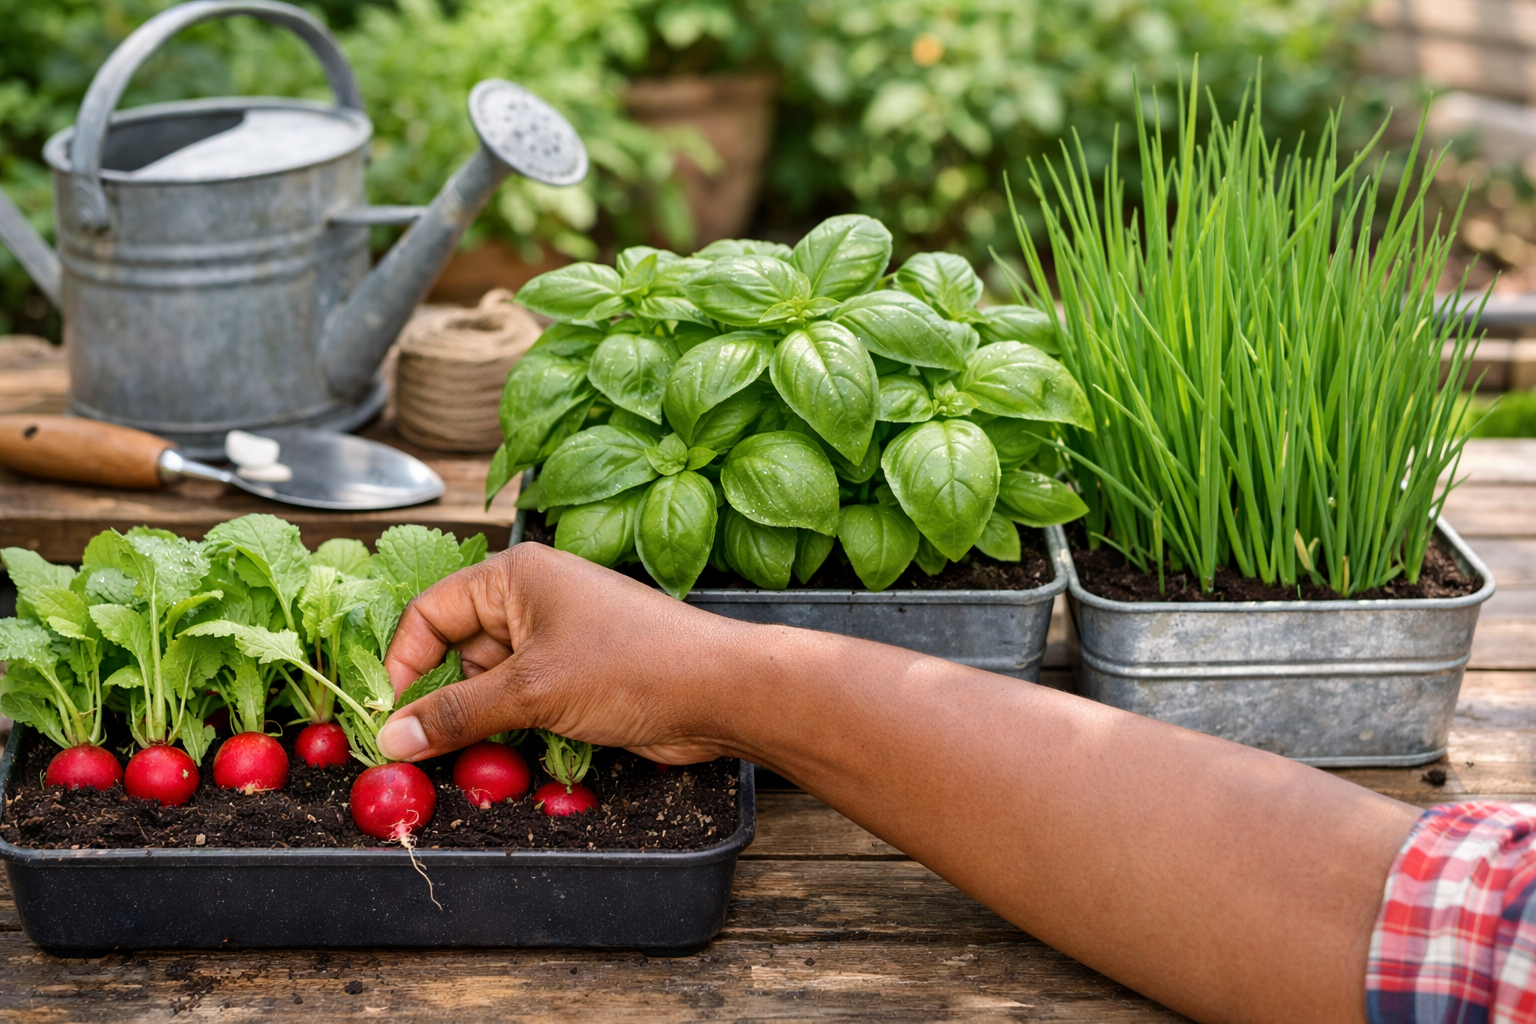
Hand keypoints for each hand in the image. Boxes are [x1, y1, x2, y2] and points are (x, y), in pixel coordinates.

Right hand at [377, 542, 742, 763]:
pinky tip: (503, 761)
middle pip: (456, 650)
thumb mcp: (532, 691)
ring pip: (488, 685)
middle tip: (422, 751)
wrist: (719, 692)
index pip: (430, 612)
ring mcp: (555, 642)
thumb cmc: (632, 666)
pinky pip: (520, 705)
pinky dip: (508, 732)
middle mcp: (532, 601)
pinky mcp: (575, 680)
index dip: (405, 663)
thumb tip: (393, 737)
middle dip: (440, 700)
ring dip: (476, 724)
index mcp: (515, 577)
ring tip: (466, 760)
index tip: (392, 717)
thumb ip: (456, 715)